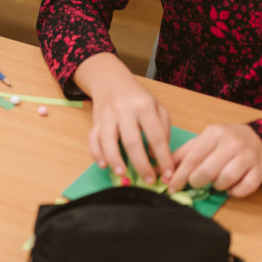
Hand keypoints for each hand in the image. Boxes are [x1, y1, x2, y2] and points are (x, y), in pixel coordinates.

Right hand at [74, 52, 173, 183]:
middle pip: (132, 141)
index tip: (168, 174)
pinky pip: (93, 138)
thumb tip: (158, 156)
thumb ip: (162, 129)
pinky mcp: (96, 121)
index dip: (163, 157)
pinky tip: (103, 164)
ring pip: (108, 140)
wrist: (111, 80)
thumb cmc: (138, 97)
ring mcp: (107, 116)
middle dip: (141, 164)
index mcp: (144, 106)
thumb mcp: (157, 107)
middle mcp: (124, 111)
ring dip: (115, 159)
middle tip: (149, 181)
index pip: (156, 136)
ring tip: (123, 174)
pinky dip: (96, 153)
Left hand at [169, 124, 261, 197]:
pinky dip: (234, 192)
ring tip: (216, 180)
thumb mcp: (202, 141)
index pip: (192, 159)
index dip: (180, 176)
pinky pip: (244, 189)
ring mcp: (248, 156)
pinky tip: (231, 186)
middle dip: (197, 181)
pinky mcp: (260, 170)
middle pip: (208, 171)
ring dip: (217, 186)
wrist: (256, 138)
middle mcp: (231, 143)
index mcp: (213, 134)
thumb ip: (183, 154)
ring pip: (225, 180)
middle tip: (196, 182)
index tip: (171, 187)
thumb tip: (163, 170)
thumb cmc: (223, 141)